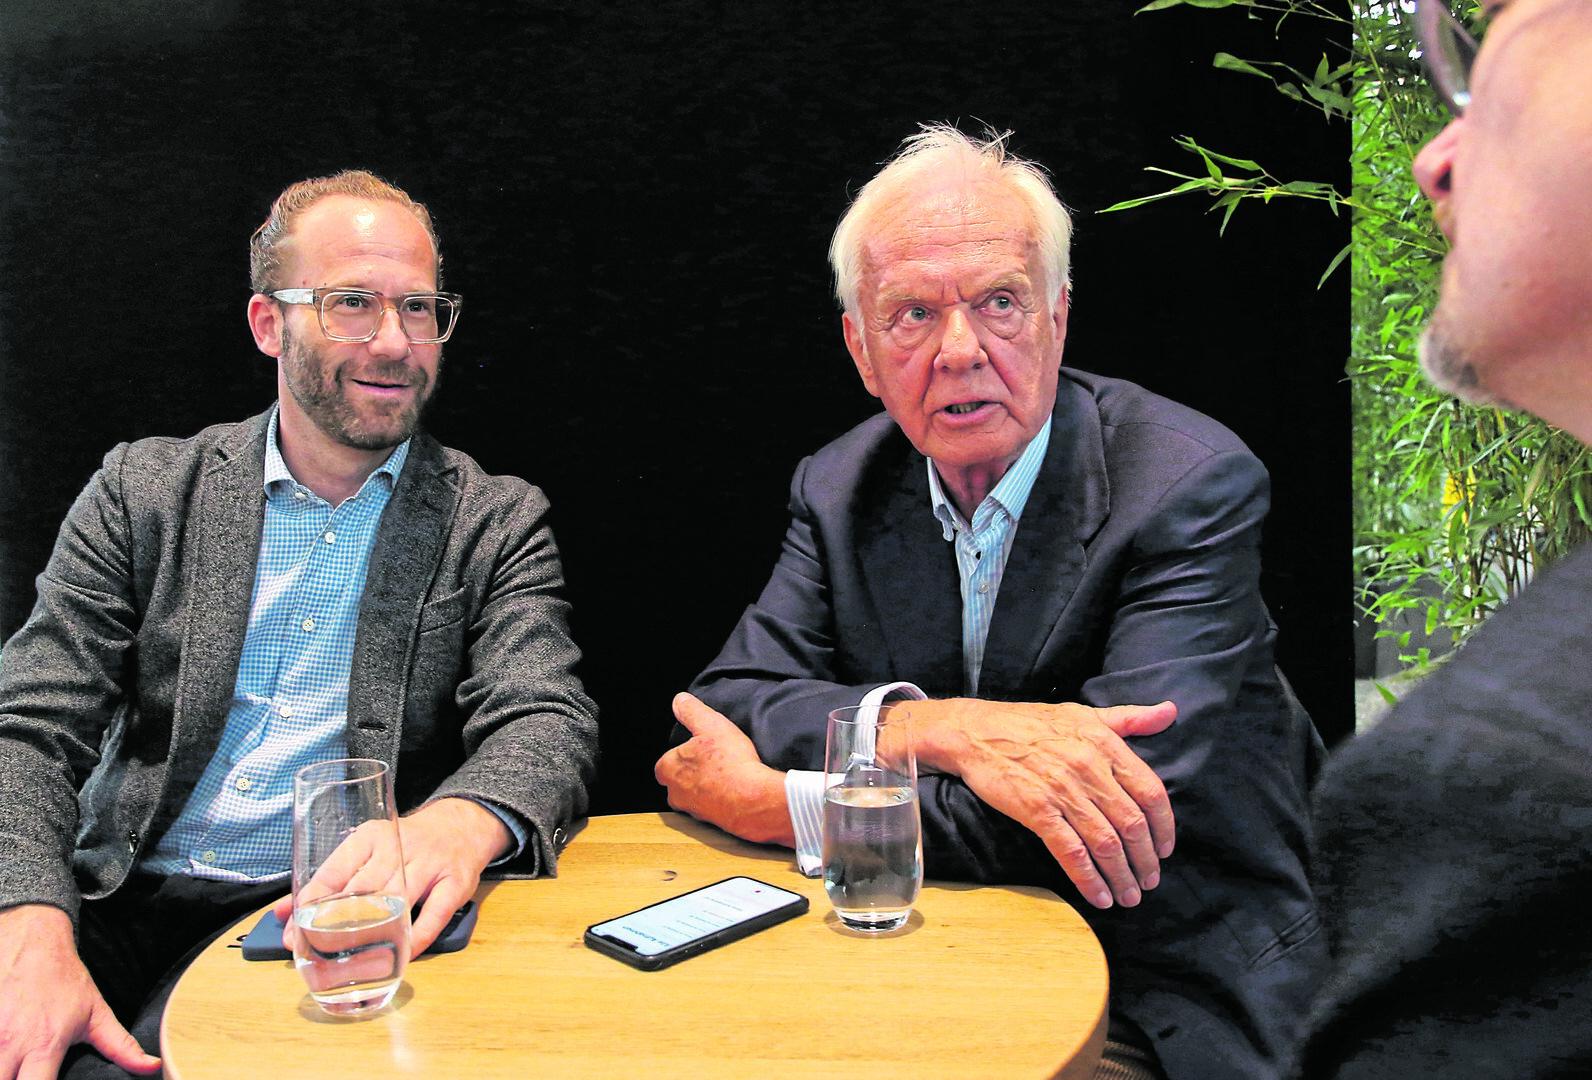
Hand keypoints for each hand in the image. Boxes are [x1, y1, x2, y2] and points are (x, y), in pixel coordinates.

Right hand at [0, 904, 160, 1078]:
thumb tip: (153, 1067)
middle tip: (34, 1076)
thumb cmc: (65, 982)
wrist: (33, 945)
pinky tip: (6, 1061)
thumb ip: (121, 1047)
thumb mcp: (96, 1013)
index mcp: (45, 1046)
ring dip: (3, 1073)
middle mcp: (10, 1045)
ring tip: (18, 1069)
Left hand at [272, 797, 509, 959]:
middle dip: (335, 923)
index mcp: (370, 836)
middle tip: (313, 951)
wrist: (463, 825)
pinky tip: (402, 956)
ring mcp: (431, 864)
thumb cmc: (405, 844)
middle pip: (363, 888)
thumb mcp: (368, 850)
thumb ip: (330, 880)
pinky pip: (435, 914)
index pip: (334, 870)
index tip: (292, 931)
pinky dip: (417, 937)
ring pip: (397, 900)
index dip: (311, 903)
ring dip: (374, 933)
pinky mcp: (456, 882)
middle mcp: (399, 846)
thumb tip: (280, 913)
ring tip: (351, 962)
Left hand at [655, 693, 793, 845]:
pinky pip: (713, 809)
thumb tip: (680, 700)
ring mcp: (694, 812)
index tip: (697, 748)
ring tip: (727, 775)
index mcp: (669, 769)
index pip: (664, 762)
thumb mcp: (711, 725)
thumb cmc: (730, 764)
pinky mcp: (714, 823)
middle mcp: (677, 794)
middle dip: (691, 773)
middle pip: (677, 781)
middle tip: (713, 762)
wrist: (753, 800)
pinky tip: (737, 790)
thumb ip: (692, 711)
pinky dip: (722, 801)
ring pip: (694, 797)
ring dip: (707, 788)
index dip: (681, 754)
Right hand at [898, 698, 1177, 909]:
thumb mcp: (1084, 713)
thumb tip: (1171, 711)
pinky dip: (1089, 879)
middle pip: (1131, 824)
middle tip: (1149, 882)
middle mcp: (1088, 768)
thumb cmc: (1032, 723)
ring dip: (1122, 877)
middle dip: (1146, 860)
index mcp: (1105, 744)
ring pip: (1105, 844)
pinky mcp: (1036, 811)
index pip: (1151, 791)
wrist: (976, 732)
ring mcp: (1062, 791)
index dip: (1164, 827)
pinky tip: (1098, 897)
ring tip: (1129, 896)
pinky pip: (1071, 852)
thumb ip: (1130, 718)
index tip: (1166, 849)